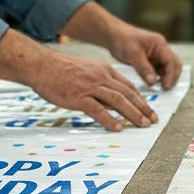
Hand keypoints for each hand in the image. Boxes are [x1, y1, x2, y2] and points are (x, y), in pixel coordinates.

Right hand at [31, 49, 157, 131]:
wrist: (40, 64)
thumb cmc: (59, 69)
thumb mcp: (85, 70)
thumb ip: (98, 81)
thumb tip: (108, 97)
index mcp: (103, 70)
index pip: (128, 86)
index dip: (141, 99)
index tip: (148, 109)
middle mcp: (101, 77)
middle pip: (128, 94)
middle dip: (143, 108)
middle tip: (153, 120)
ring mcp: (90, 87)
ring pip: (118, 101)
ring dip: (133, 114)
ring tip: (143, 125)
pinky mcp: (78, 97)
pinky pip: (98, 110)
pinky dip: (110, 120)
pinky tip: (118, 128)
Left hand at [106, 23, 182, 89]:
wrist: (113, 36)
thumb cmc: (122, 40)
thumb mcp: (133, 54)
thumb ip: (144, 69)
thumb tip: (153, 83)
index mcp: (160, 44)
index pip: (172, 61)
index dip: (171, 75)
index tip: (165, 86)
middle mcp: (161, 50)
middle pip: (174, 65)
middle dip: (172, 78)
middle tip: (165, 89)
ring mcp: (157, 56)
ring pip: (167, 69)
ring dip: (165, 79)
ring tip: (159, 90)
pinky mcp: (151, 61)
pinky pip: (158, 72)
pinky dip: (157, 79)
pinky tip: (152, 86)